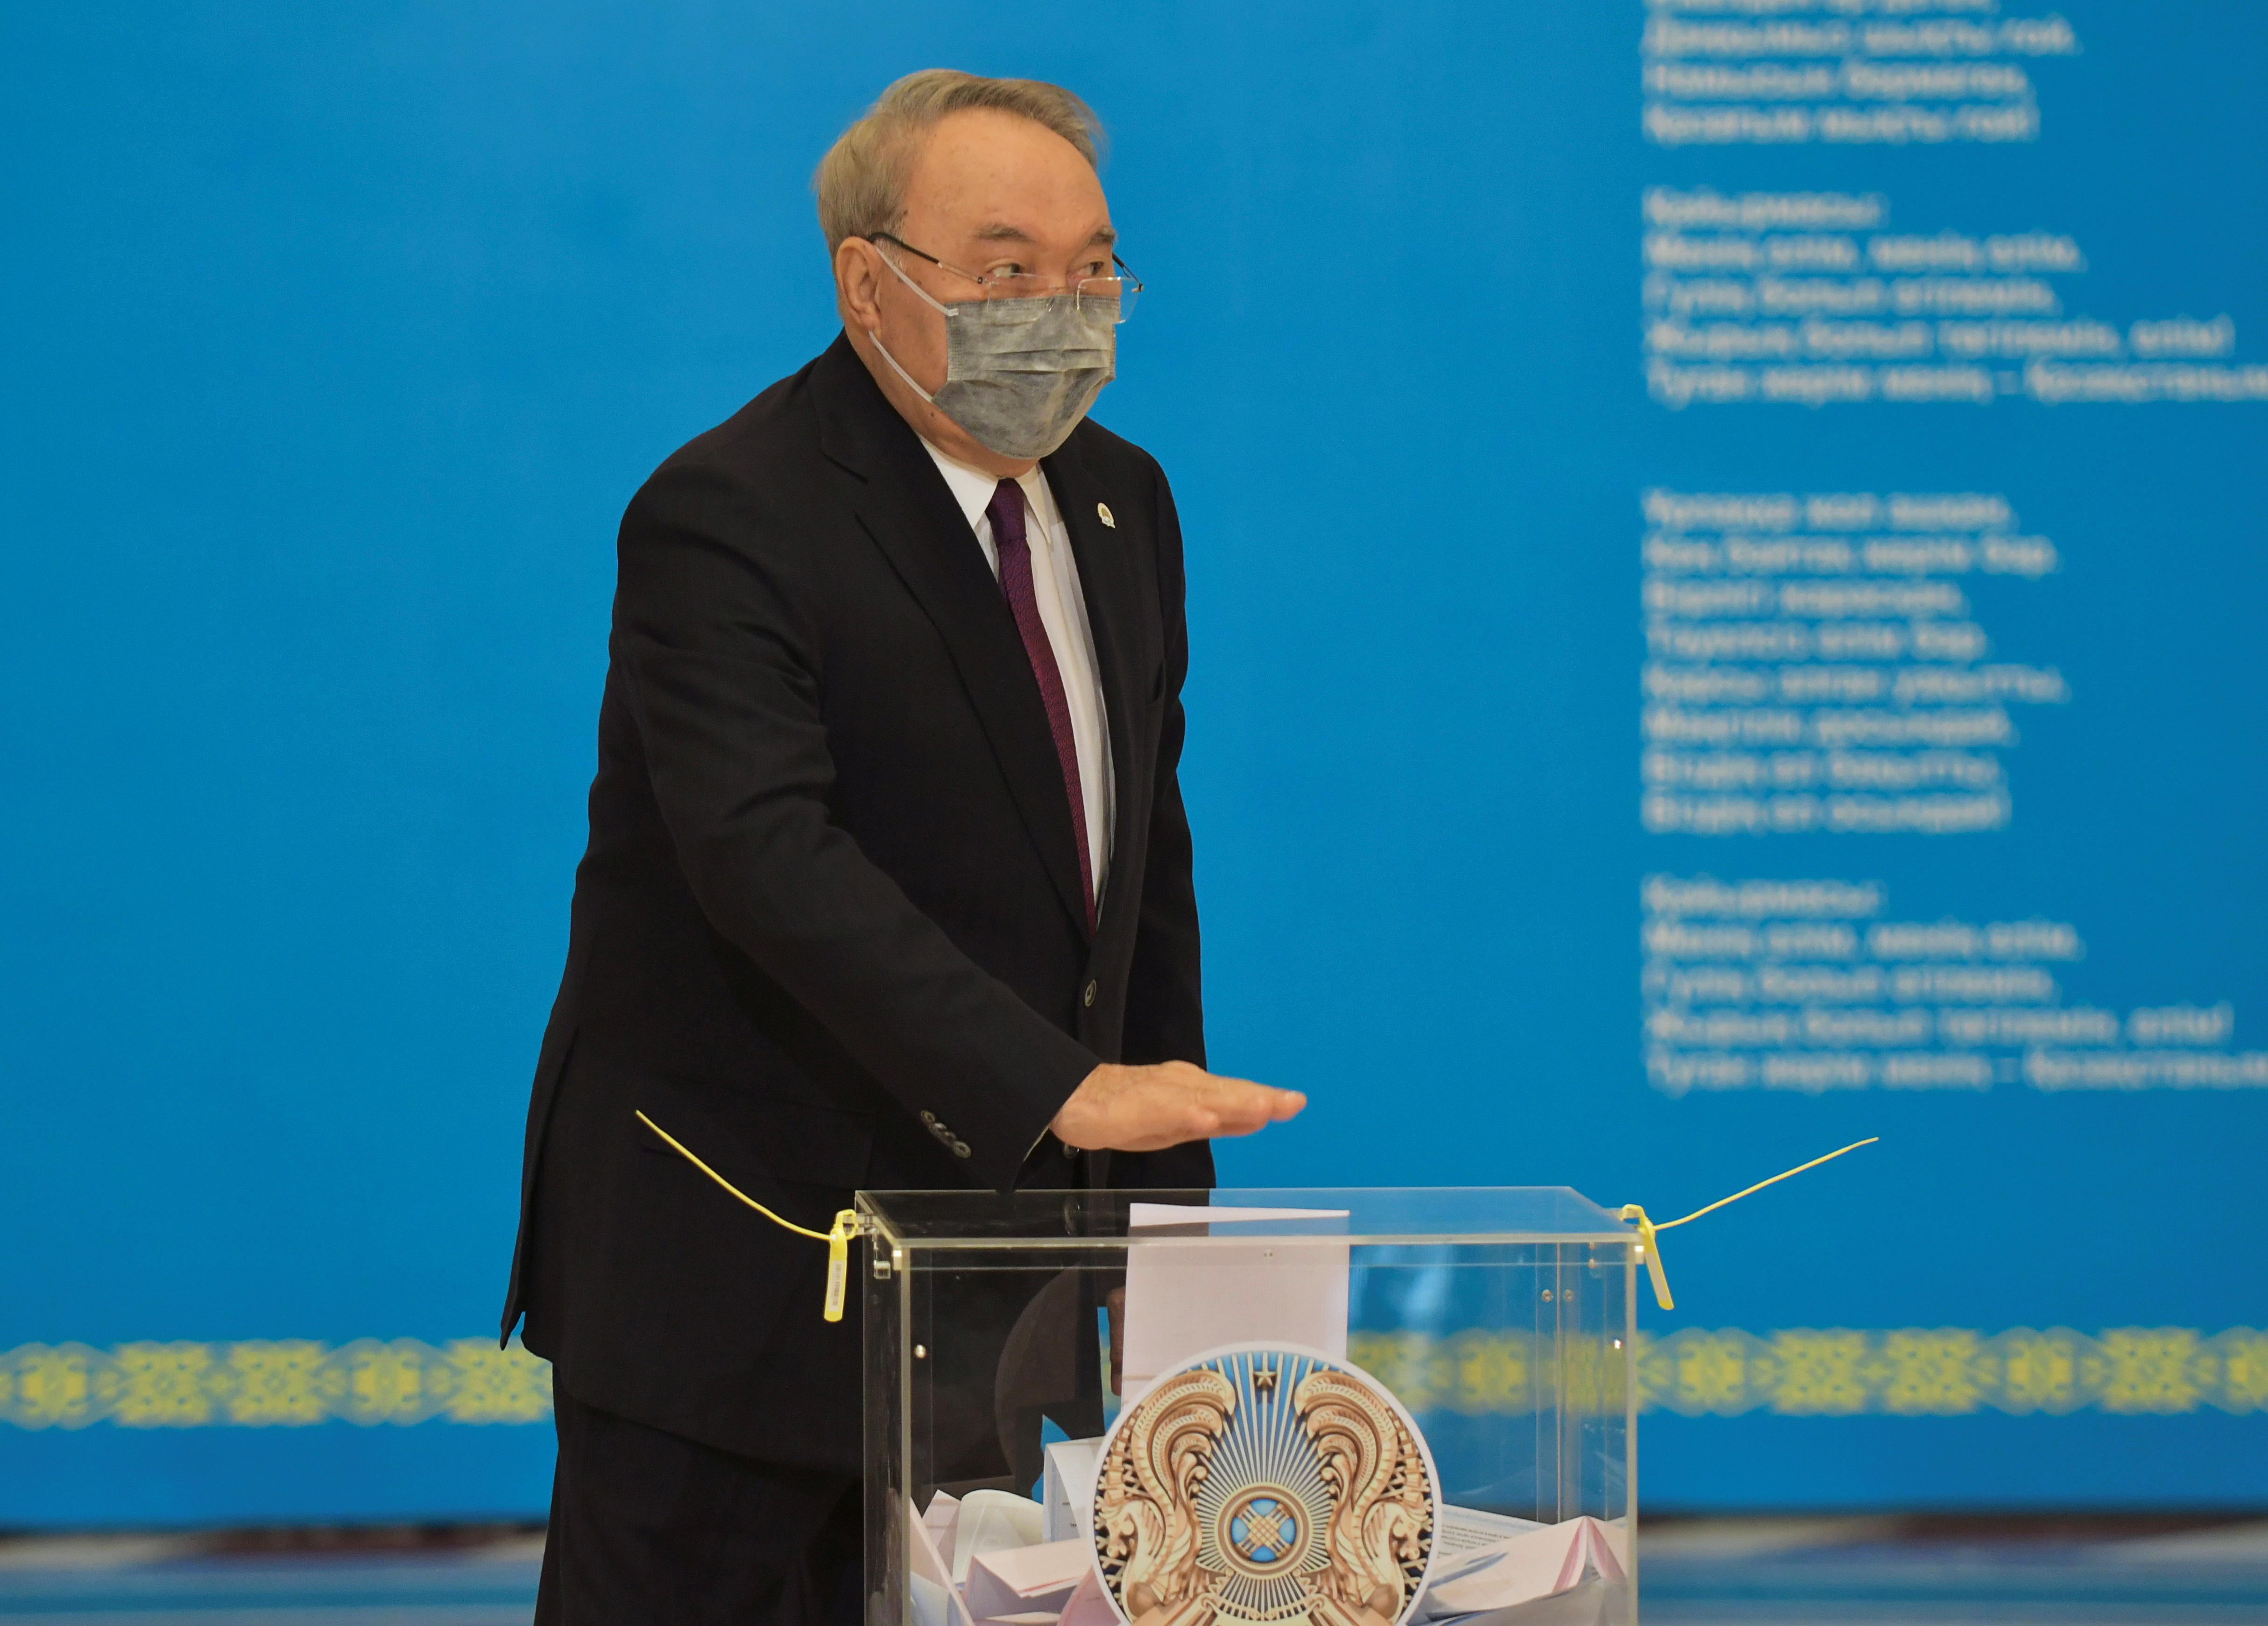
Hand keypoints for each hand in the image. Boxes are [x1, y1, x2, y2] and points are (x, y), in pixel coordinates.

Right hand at [1051, 1061, 1305, 1152]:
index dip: (1266, 1098)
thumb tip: (1261, 1116)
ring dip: (1232, 1102)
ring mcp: (1159, 1094)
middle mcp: (1182, 1085)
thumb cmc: (1130, 1110)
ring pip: (1200, 1096)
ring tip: (1261, 1106)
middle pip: (1224, 1092)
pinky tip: (1205, 1117)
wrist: (1074, 1097)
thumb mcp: (1181, 1121)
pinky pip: (1162, 1111)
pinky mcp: (1134, 1107)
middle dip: (1258, 1097)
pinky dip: (1185, 1113)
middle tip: (1292, 1101)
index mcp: (1195, 1090)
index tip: (1297, 1102)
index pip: (1235, 1094)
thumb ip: (1219, 1120)